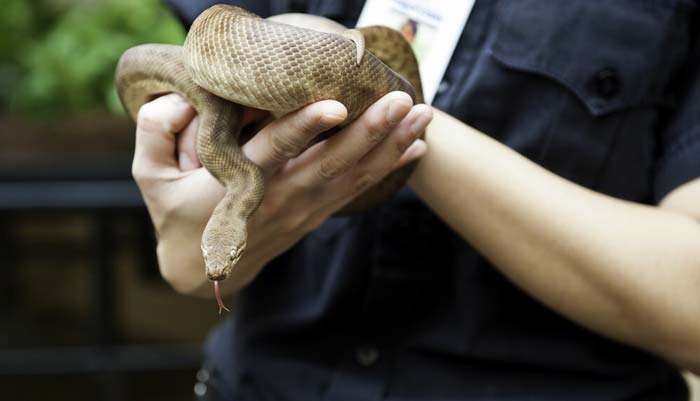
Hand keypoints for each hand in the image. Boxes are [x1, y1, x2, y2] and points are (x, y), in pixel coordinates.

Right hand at [132, 92, 431, 295]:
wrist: (201, 273)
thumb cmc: (176, 216)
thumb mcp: (149, 177)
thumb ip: (156, 133)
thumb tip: (179, 102)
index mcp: (240, 185)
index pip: (274, 151)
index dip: (304, 128)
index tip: (336, 105)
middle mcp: (279, 196)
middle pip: (330, 163)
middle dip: (371, 131)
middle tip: (404, 101)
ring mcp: (303, 209)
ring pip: (352, 177)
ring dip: (390, 147)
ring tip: (423, 117)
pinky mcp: (315, 214)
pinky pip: (356, 190)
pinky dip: (386, 170)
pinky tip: (415, 148)